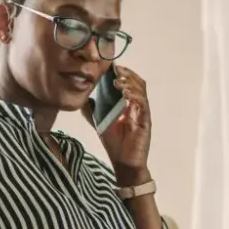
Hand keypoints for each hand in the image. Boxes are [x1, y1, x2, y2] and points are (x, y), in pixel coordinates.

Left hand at [82, 65, 151, 184]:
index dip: (121, 73)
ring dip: (130, 83)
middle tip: (115, 69)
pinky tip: (124, 94)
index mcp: (128, 105)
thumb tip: (82, 98)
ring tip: (117, 81)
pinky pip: (143, 104)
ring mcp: (142, 113)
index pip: (128, 83)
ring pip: (141, 90)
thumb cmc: (115, 144)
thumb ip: (92, 111)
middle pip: (137, 82)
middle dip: (127, 73)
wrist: (123, 163)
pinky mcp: (145, 121)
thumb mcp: (99, 123)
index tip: (110, 65)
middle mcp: (137, 106)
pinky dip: (134, 96)